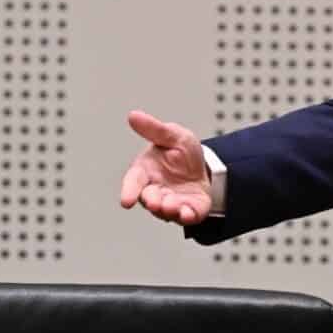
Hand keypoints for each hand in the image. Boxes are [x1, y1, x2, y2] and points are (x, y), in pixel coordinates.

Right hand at [119, 110, 212, 224]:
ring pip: (166, 211)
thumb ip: (153, 129)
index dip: (129, 191)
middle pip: (148, 199)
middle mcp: (155, 190)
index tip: (126, 201)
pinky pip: (186, 217)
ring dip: (168, 209)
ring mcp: (171, 203)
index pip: (133, 182)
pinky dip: (187, 217)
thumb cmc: (182, 153)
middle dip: (151, 202)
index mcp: (146, 172)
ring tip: (173, 205)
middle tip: (155, 202)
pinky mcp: (189, 210)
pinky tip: (188, 214)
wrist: (206, 167)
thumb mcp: (172, 135)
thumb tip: (133, 115)